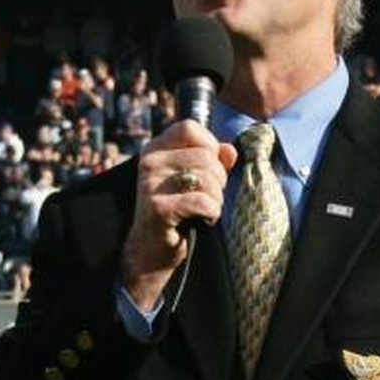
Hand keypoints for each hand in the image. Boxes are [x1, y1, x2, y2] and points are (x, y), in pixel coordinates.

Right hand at [121, 119, 237, 311]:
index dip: (209, 145)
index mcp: (155, 149)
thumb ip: (213, 161)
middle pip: (206, 155)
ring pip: (208, 178)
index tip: (209, 168)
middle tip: (206, 197)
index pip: (189, 127)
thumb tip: (230, 150)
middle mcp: (149, 162)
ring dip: (216, 199)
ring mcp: (150, 185)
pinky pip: (203, 202)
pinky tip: (200, 220)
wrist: (150, 252)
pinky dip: (211, 213)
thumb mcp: (194, 181)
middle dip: (218, 179)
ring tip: (202, 210)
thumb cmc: (177, 213)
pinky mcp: (158, 208)